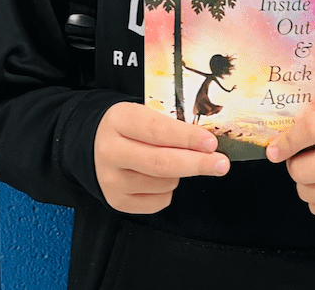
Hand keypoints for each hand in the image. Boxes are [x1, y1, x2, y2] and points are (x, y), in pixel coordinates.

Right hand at [94, 102, 230, 213]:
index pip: (158, 131)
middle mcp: (111, 151)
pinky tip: (160, 177)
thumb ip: (170, 125)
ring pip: (163, 183)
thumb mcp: (142, 112)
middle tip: (221, 164)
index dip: (187, 138)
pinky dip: (168, 190)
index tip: (211, 143)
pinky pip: (158, 202)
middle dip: (197, 164)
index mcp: (120, 120)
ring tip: (173, 160)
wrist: (93, 143)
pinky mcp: (116, 201)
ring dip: (180, 174)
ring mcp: (112, 179)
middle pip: (161, 163)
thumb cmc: (128, 126)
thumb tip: (207, 142)